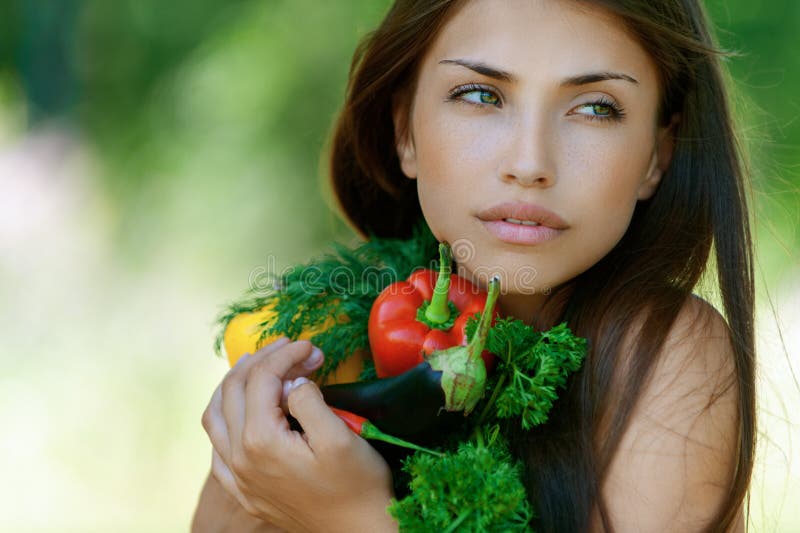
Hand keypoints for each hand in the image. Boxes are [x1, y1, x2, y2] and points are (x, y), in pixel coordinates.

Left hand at [202, 339, 396, 532]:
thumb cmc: (357, 486)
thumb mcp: (340, 437)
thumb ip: (309, 400)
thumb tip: (292, 381)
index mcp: (261, 441)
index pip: (262, 379)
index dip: (286, 354)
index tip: (312, 347)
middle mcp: (239, 459)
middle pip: (234, 390)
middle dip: (263, 361)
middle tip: (292, 349)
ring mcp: (238, 478)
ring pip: (215, 417)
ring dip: (233, 384)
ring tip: (257, 365)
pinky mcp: (244, 491)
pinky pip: (217, 447)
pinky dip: (224, 419)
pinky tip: (242, 411)